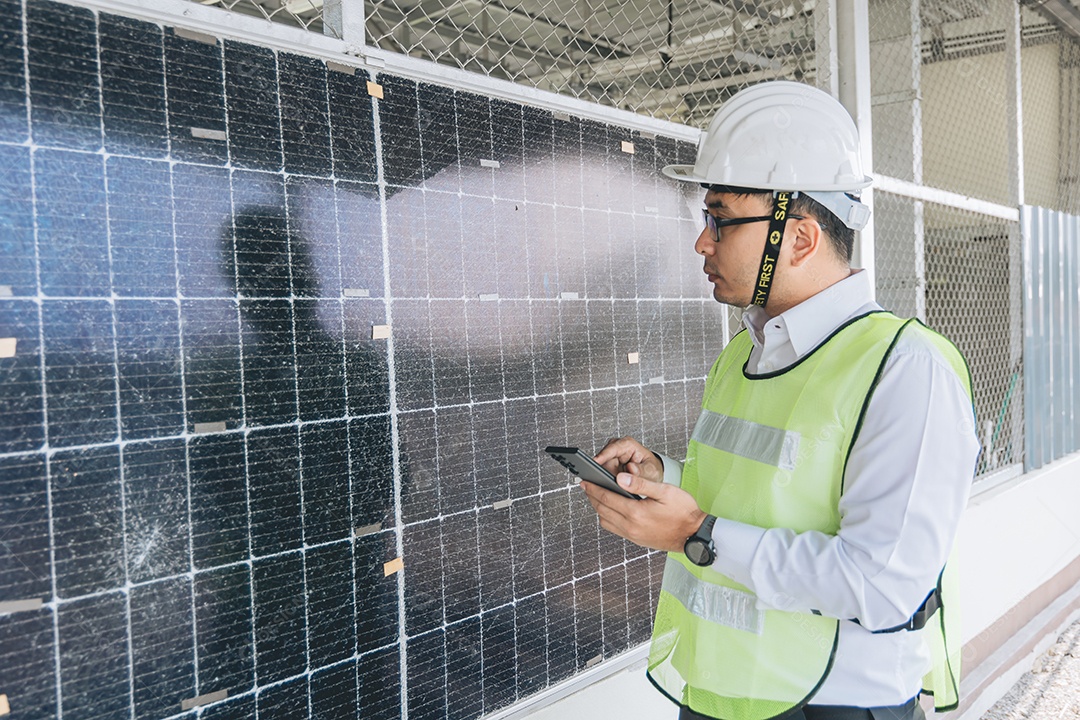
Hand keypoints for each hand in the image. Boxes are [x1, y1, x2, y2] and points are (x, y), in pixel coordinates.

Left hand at [581, 470, 706, 553]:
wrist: (695, 535)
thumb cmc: (684, 512)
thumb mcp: (665, 491)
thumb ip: (640, 484)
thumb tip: (619, 478)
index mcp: (636, 513)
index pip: (606, 498)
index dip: (593, 488)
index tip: (584, 480)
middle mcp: (631, 527)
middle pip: (601, 510)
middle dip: (592, 496)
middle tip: (586, 485)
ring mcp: (633, 535)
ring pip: (605, 521)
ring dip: (598, 508)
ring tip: (598, 495)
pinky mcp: (636, 540)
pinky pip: (614, 529)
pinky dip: (608, 518)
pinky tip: (612, 509)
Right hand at [593, 436, 663, 483]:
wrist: (650, 477)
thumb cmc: (650, 470)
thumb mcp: (651, 471)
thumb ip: (642, 470)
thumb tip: (631, 468)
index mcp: (628, 445)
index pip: (613, 447)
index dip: (604, 454)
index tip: (596, 461)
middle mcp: (617, 450)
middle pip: (603, 458)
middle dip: (601, 469)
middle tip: (601, 480)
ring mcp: (610, 459)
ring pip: (600, 467)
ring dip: (602, 476)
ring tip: (608, 486)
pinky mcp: (607, 469)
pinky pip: (601, 474)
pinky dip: (603, 481)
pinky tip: (607, 488)